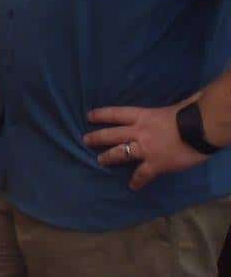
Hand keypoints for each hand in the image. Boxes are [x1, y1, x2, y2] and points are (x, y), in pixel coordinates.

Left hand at [84, 102, 208, 190]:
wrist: (199, 130)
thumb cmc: (188, 115)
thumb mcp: (172, 106)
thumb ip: (169, 107)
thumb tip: (184, 99)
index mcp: (141, 115)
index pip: (115, 113)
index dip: (101, 115)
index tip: (89, 116)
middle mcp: (138, 131)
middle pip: (112, 134)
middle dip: (97, 137)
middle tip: (85, 140)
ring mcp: (144, 148)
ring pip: (120, 153)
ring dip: (108, 157)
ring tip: (100, 161)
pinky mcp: (155, 164)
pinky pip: (142, 174)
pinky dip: (137, 181)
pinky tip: (132, 187)